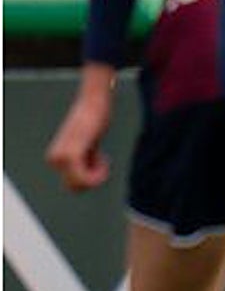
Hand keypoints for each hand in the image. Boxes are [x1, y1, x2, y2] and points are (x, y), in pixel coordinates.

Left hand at [46, 63, 116, 191]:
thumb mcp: (89, 143)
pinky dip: (99, 174)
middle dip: (93, 177)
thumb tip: (89, 173)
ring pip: (81, 185)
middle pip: (76, 188)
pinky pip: (85, 179)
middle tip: (102, 158)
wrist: (94, 102)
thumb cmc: (95, 119)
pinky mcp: (71, 156)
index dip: (90, 176)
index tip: (98, 157)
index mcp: (55, 158)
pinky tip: (104, 159)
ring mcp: (61, 159)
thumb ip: (84, 158)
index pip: (73, 184)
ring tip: (103, 156)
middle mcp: (54, 160)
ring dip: (97, 176)